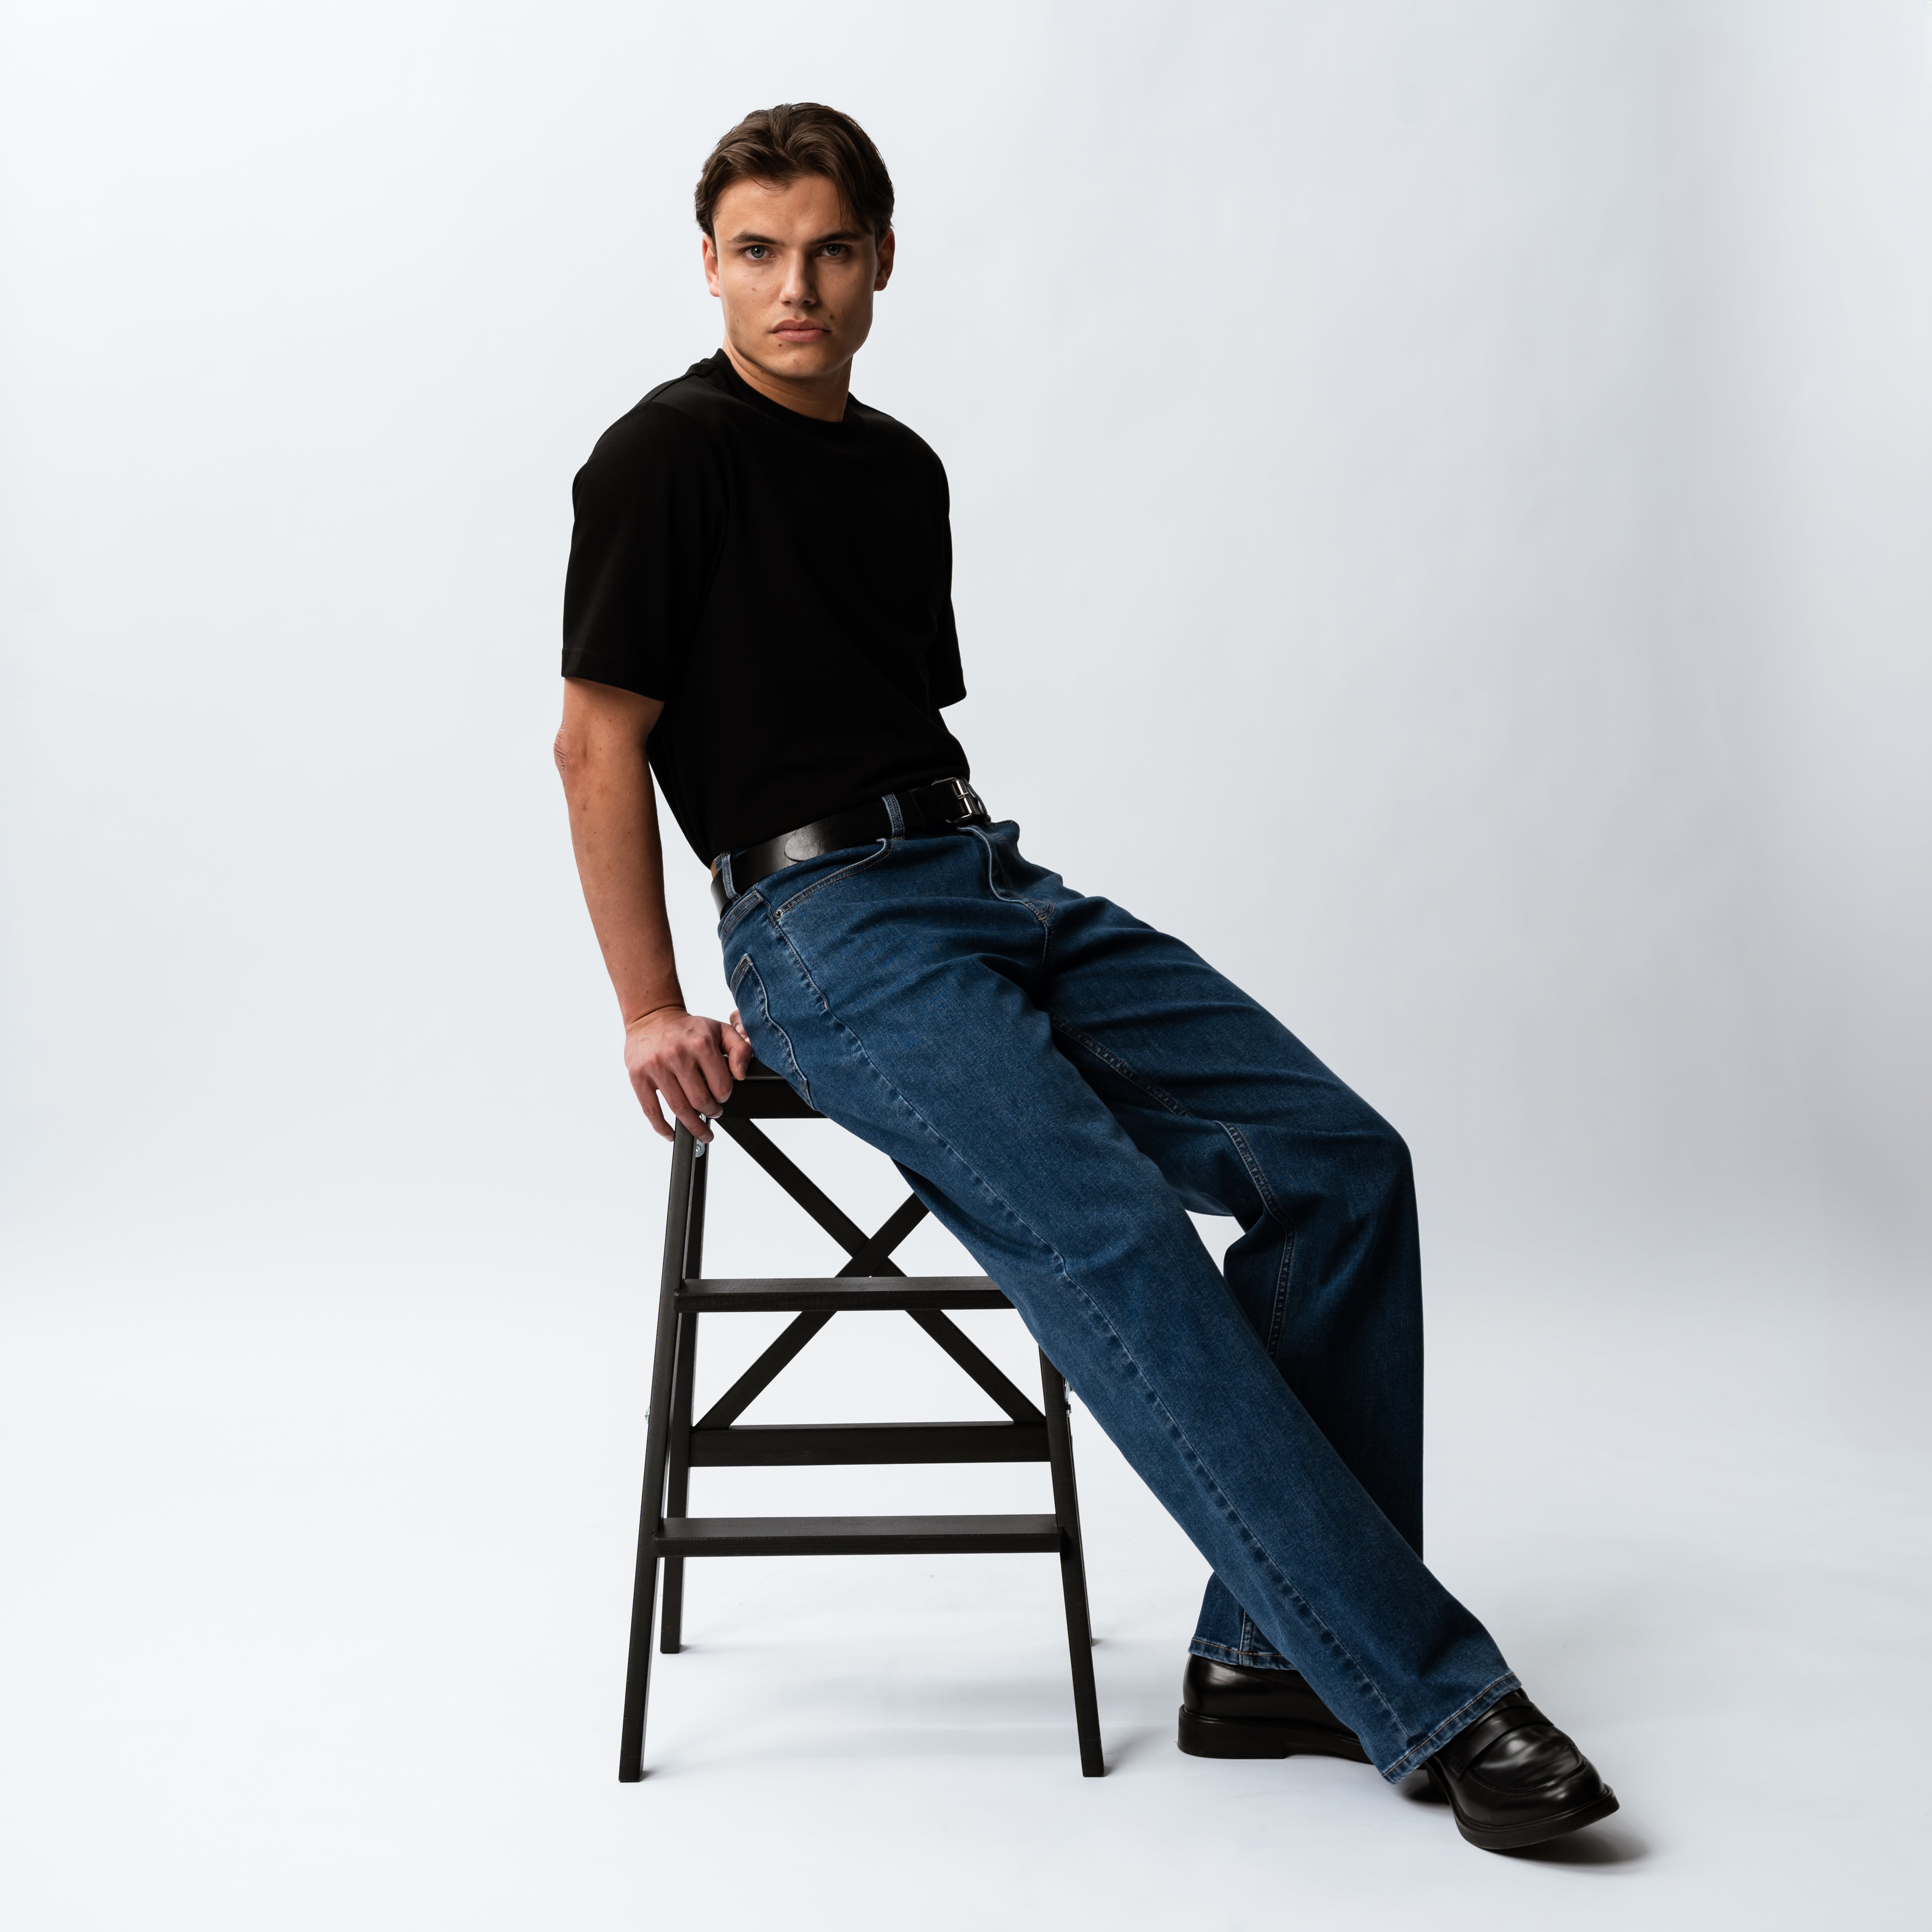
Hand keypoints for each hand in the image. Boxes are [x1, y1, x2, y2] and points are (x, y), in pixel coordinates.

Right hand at [624, 1006, 753, 1141]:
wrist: (652, 1018)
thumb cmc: (686, 1029)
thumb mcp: (720, 1030)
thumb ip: (740, 1049)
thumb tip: (740, 1074)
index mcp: (700, 1044)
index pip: (721, 1085)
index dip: (725, 1097)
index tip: (723, 1098)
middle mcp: (677, 1055)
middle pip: (700, 1100)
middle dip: (711, 1112)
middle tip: (713, 1112)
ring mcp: (656, 1067)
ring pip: (679, 1108)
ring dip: (693, 1125)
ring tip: (701, 1130)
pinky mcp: (638, 1076)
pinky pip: (651, 1110)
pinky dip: (662, 1128)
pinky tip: (671, 1134)